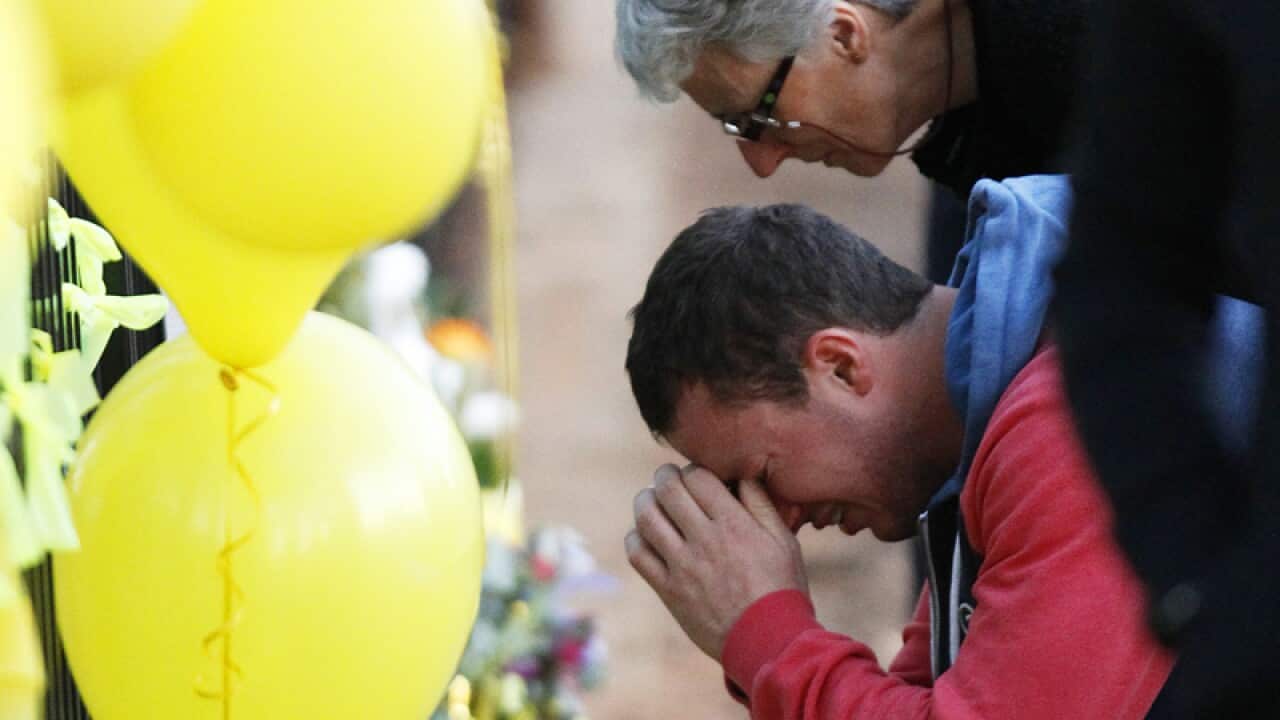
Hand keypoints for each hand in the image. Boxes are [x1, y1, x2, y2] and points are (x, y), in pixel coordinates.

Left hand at [625, 463, 808, 659]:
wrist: (768, 640)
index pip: (698, 476)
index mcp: (734, 525)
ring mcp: (683, 567)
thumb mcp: (783, 540)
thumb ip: (760, 503)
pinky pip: (638, 555)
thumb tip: (741, 473)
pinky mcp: (669, 590)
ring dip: (645, 501)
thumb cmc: (781, 587)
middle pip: (667, 490)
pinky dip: (636, 538)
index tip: (697, 476)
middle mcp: (704, 541)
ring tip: (652, 500)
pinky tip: (646, 535)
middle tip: (669, 478)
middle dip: (665, 476)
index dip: (693, 469)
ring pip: (646, 518)